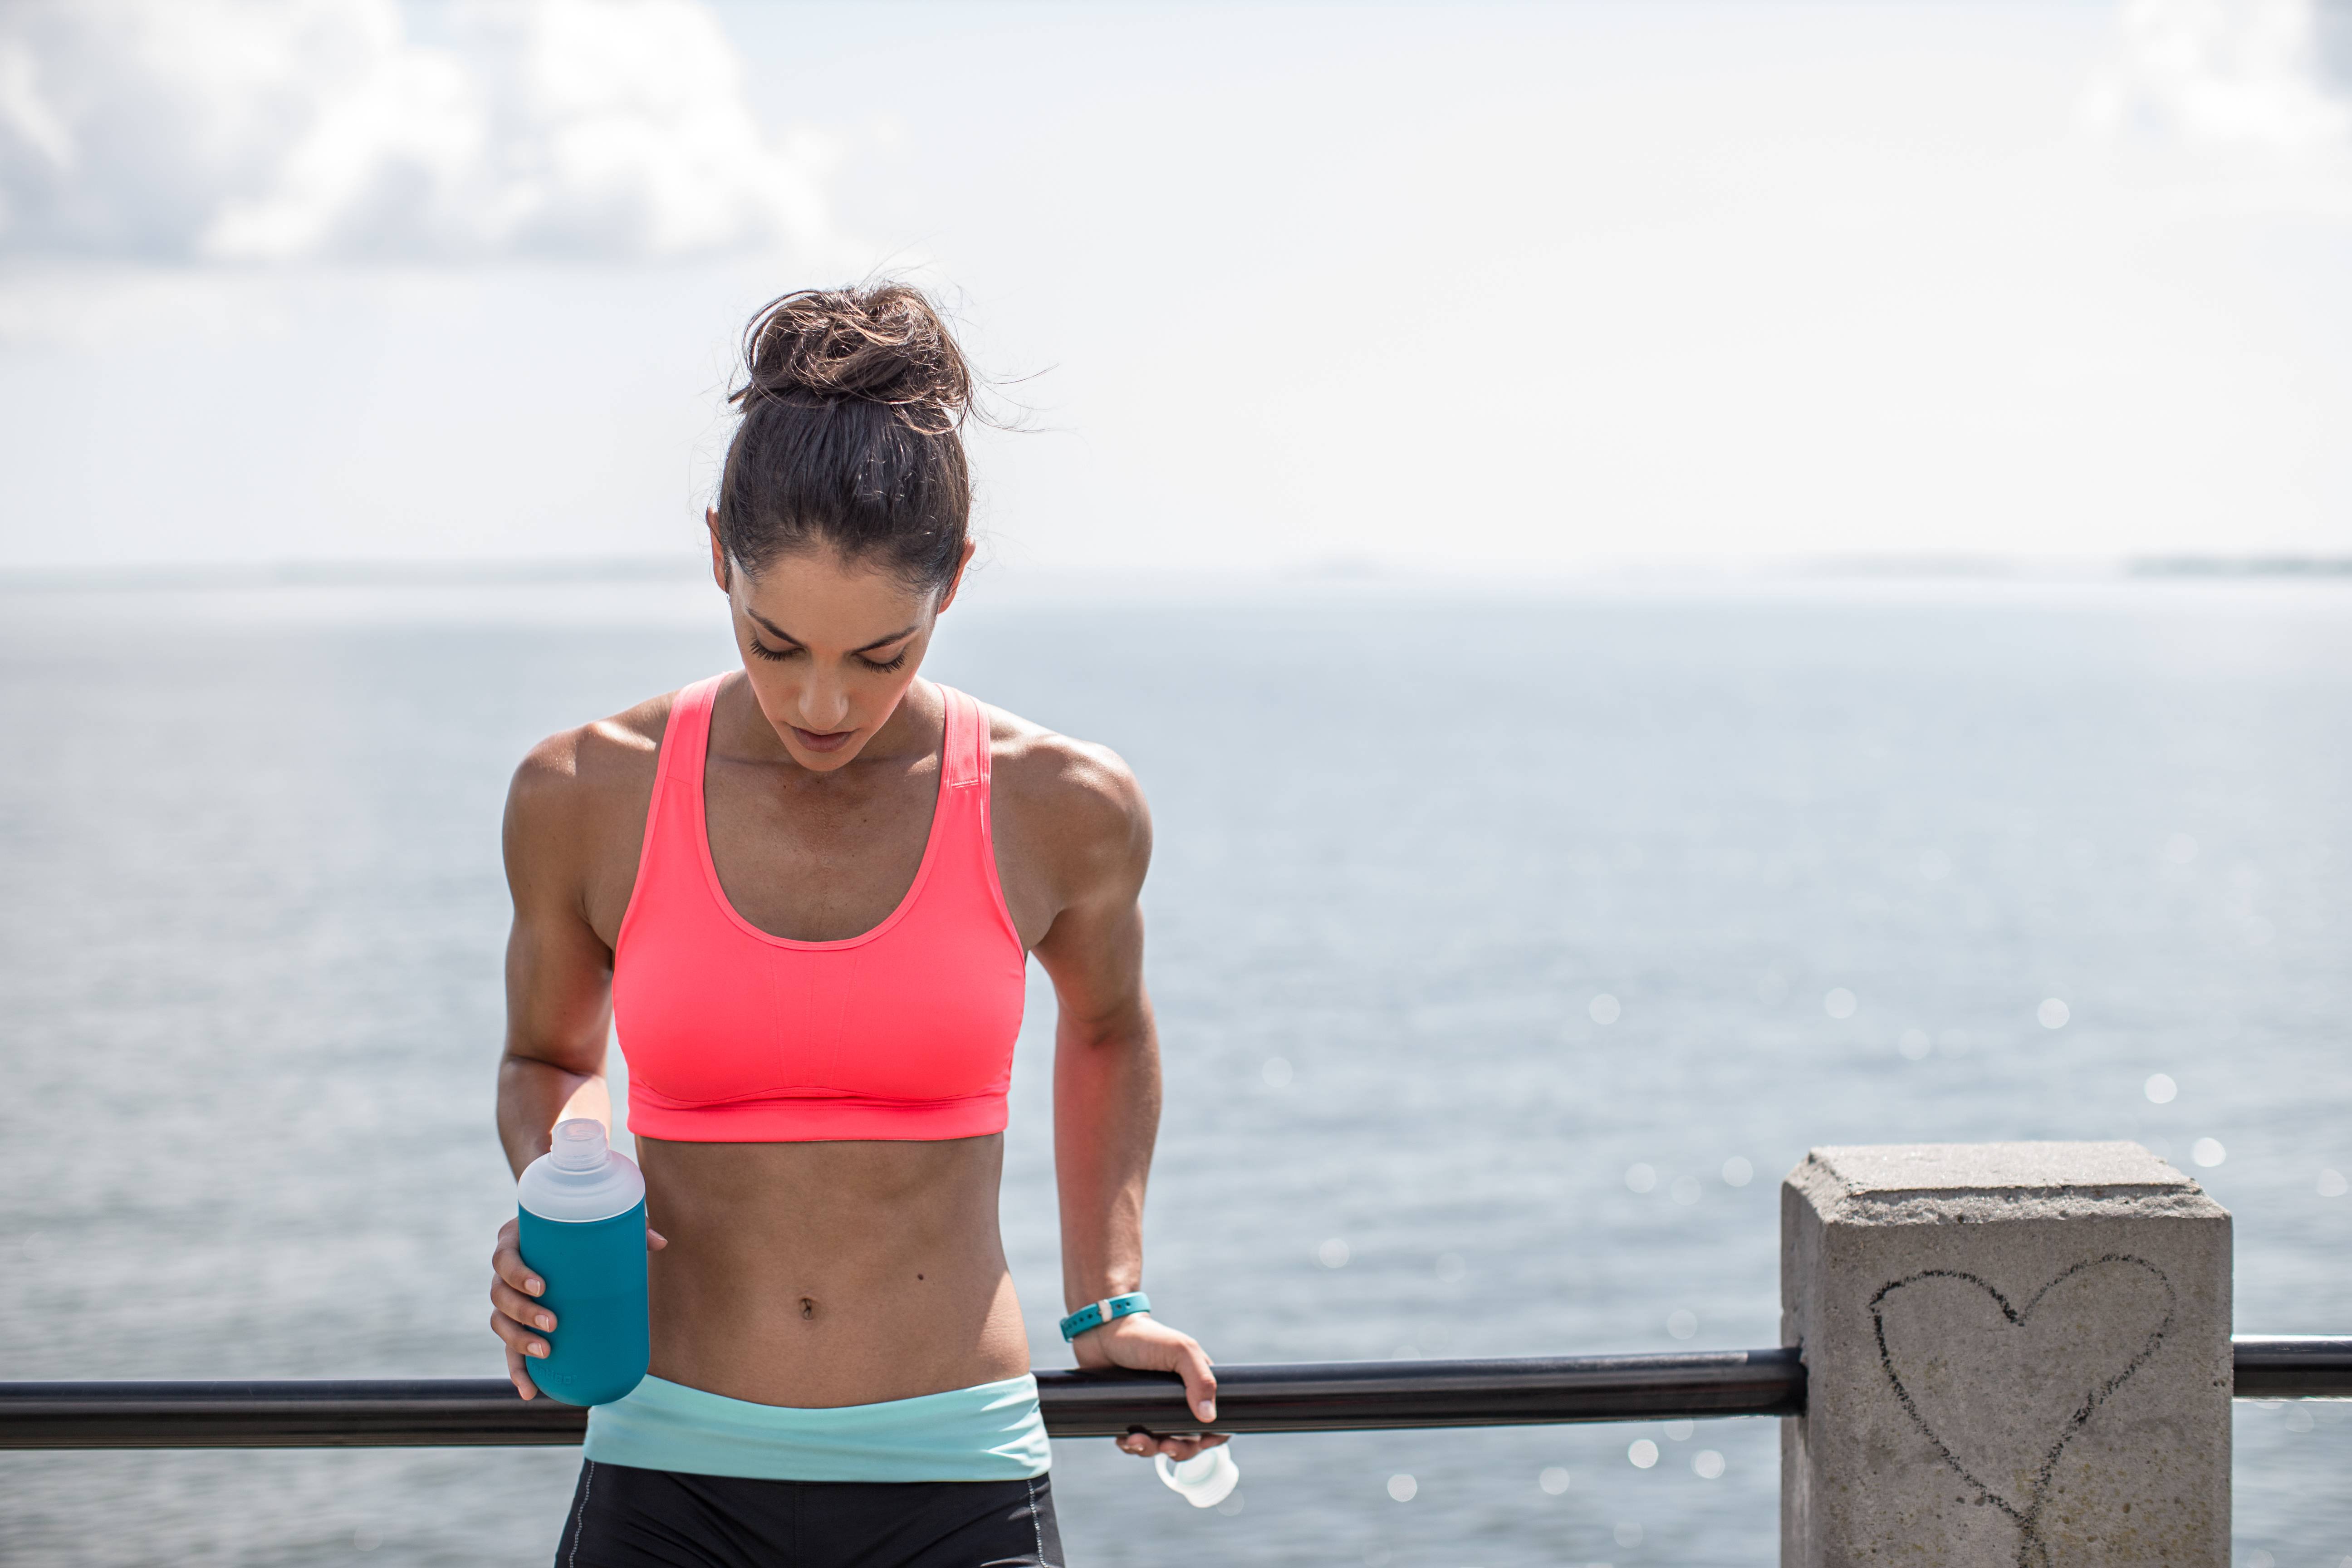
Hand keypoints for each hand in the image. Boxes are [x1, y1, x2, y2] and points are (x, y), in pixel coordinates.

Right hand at [489, 1214, 666, 1399]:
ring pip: (500, 1322)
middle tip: (553, 1323)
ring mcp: (508, 1300)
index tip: (543, 1287)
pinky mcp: (517, 1324)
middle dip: (523, 1313)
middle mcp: (505, 1273)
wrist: (564, 1237)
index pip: (505, 1258)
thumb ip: (630, 1230)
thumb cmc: (581, 1230)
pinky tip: (530, 1392)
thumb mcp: (600, 1225)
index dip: (518, 1274)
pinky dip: (517, 1372)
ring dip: (518, 1341)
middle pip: (499, 1294)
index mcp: (516, 1241)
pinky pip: (508, 1350)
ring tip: (545, 1352)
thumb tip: (662, 1243)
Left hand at [1073, 1313, 1228, 1460]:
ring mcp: (1153, 1408)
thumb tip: (1208, 1417)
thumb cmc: (1145, 1337)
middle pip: (1188, 1440)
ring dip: (1150, 1450)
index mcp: (1195, 1385)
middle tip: (1165, 1445)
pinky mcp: (1130, 1413)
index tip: (1204, 1443)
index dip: (1215, 1436)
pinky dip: (1131, 1446)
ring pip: (1160, 1444)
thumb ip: (1200, 1379)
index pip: (1215, 1419)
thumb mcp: (1180, 1350)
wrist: (1102, 1332)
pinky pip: (1135, 1442)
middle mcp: (1177, 1400)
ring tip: (1134, 1440)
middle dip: (1178, 1449)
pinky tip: (1123, 1439)